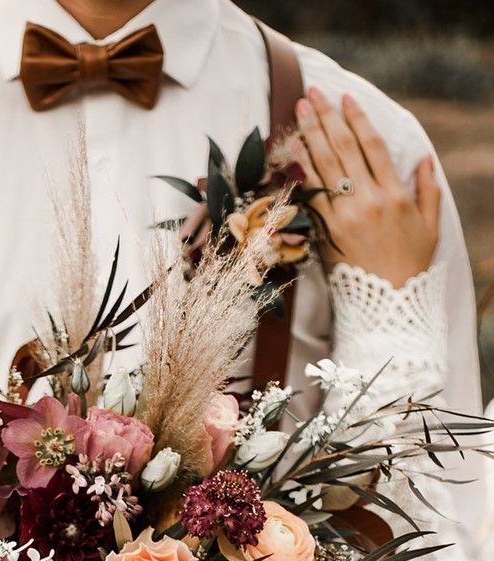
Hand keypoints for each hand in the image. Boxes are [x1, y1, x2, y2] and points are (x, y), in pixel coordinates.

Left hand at [295, 87, 440, 288]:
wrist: (387, 304)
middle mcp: (368, 202)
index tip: (345, 98)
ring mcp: (345, 218)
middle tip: (312, 94)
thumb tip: (425, 159)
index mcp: (395, 195)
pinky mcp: (328, 234)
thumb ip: (428, 190)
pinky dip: (301, 172)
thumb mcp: (430, 226)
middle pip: (344, 150)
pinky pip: (312, 197)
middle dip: (326, 119)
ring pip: (324, 169)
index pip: (373, 147)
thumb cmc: (410, 265)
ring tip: (298, 113)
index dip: (357, 119)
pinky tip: (292, 154)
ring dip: (309, 137)